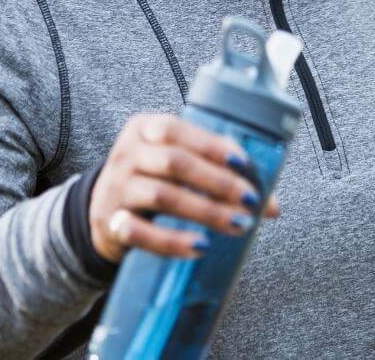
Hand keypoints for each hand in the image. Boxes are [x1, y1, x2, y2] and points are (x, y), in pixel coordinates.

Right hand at [89, 113, 279, 261]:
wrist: (102, 210)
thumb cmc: (154, 178)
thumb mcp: (177, 164)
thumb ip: (220, 171)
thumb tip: (272, 205)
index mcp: (145, 127)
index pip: (177, 130)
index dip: (212, 146)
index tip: (244, 164)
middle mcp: (127, 153)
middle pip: (174, 162)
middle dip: (217, 182)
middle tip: (250, 200)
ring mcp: (116, 187)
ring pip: (163, 196)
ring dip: (205, 211)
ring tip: (237, 224)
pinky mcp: (111, 223)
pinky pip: (142, 233)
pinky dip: (173, 242)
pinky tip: (200, 247)